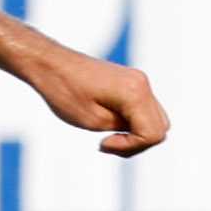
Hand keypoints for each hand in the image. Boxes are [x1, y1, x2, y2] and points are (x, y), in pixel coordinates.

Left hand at [15, 39, 167, 157]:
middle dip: (137, 143)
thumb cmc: (65, 92)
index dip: (131, 147)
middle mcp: (143, 84)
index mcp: (135, 92)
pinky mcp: (131, 82)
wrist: (50, 64)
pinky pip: (144, 110)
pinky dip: (132, 123)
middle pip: (160, 128)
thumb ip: (123, 129)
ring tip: (108, 137)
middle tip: (107, 144)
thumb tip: (139, 132)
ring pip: (155, 120)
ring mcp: (139, 81)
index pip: (153, 134)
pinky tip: (108, 126)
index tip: (103, 143)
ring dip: (136, 135)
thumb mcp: (94, 121)